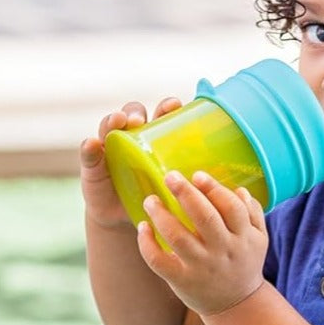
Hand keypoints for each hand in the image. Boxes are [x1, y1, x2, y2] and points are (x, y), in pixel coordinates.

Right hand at [80, 98, 181, 229]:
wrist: (127, 218)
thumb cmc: (156, 197)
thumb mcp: (175, 189)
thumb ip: (193, 180)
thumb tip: (234, 181)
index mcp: (154, 138)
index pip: (160, 114)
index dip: (166, 107)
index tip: (174, 105)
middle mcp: (131, 137)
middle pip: (133, 113)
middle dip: (137, 111)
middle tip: (141, 120)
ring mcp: (109, 148)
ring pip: (109, 126)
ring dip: (113, 120)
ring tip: (119, 122)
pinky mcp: (93, 165)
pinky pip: (89, 153)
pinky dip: (89, 148)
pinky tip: (91, 144)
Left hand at [137, 170, 267, 316]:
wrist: (236, 305)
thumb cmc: (244, 264)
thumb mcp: (259, 240)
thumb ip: (252, 213)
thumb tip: (239, 190)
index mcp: (243, 238)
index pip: (230, 207)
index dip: (213, 189)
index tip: (197, 175)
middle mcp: (222, 251)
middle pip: (204, 217)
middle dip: (185, 193)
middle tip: (170, 176)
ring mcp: (201, 267)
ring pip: (177, 236)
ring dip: (161, 214)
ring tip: (151, 200)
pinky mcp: (181, 280)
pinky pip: (158, 261)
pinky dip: (147, 243)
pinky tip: (143, 227)